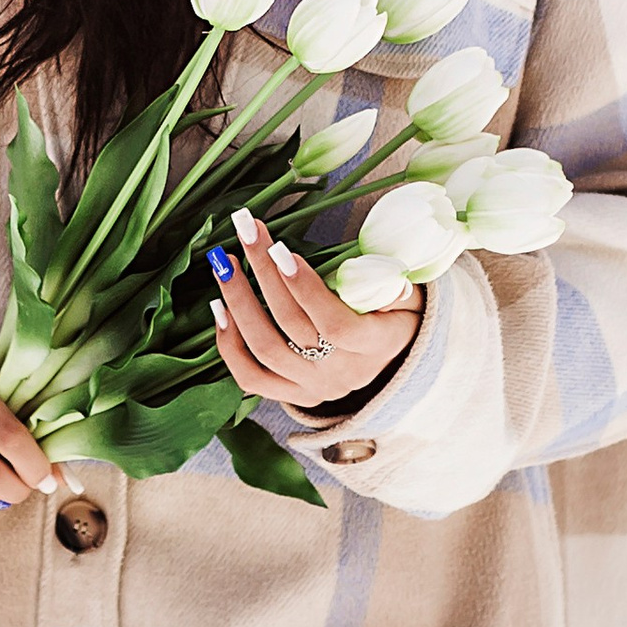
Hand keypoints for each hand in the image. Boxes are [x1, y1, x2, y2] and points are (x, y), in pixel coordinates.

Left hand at [207, 213, 419, 420]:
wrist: (393, 359)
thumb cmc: (396, 312)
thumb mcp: (406, 294)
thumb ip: (389, 284)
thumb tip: (364, 272)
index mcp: (375, 346)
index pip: (336, 324)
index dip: (305, 289)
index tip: (281, 250)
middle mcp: (342, 374)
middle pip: (290, 326)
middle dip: (264, 272)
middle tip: (246, 232)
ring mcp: (314, 388)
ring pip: (265, 349)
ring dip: (239, 302)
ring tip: (224, 264)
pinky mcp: (293, 394)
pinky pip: (251, 378)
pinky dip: (229, 345)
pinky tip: (220, 309)